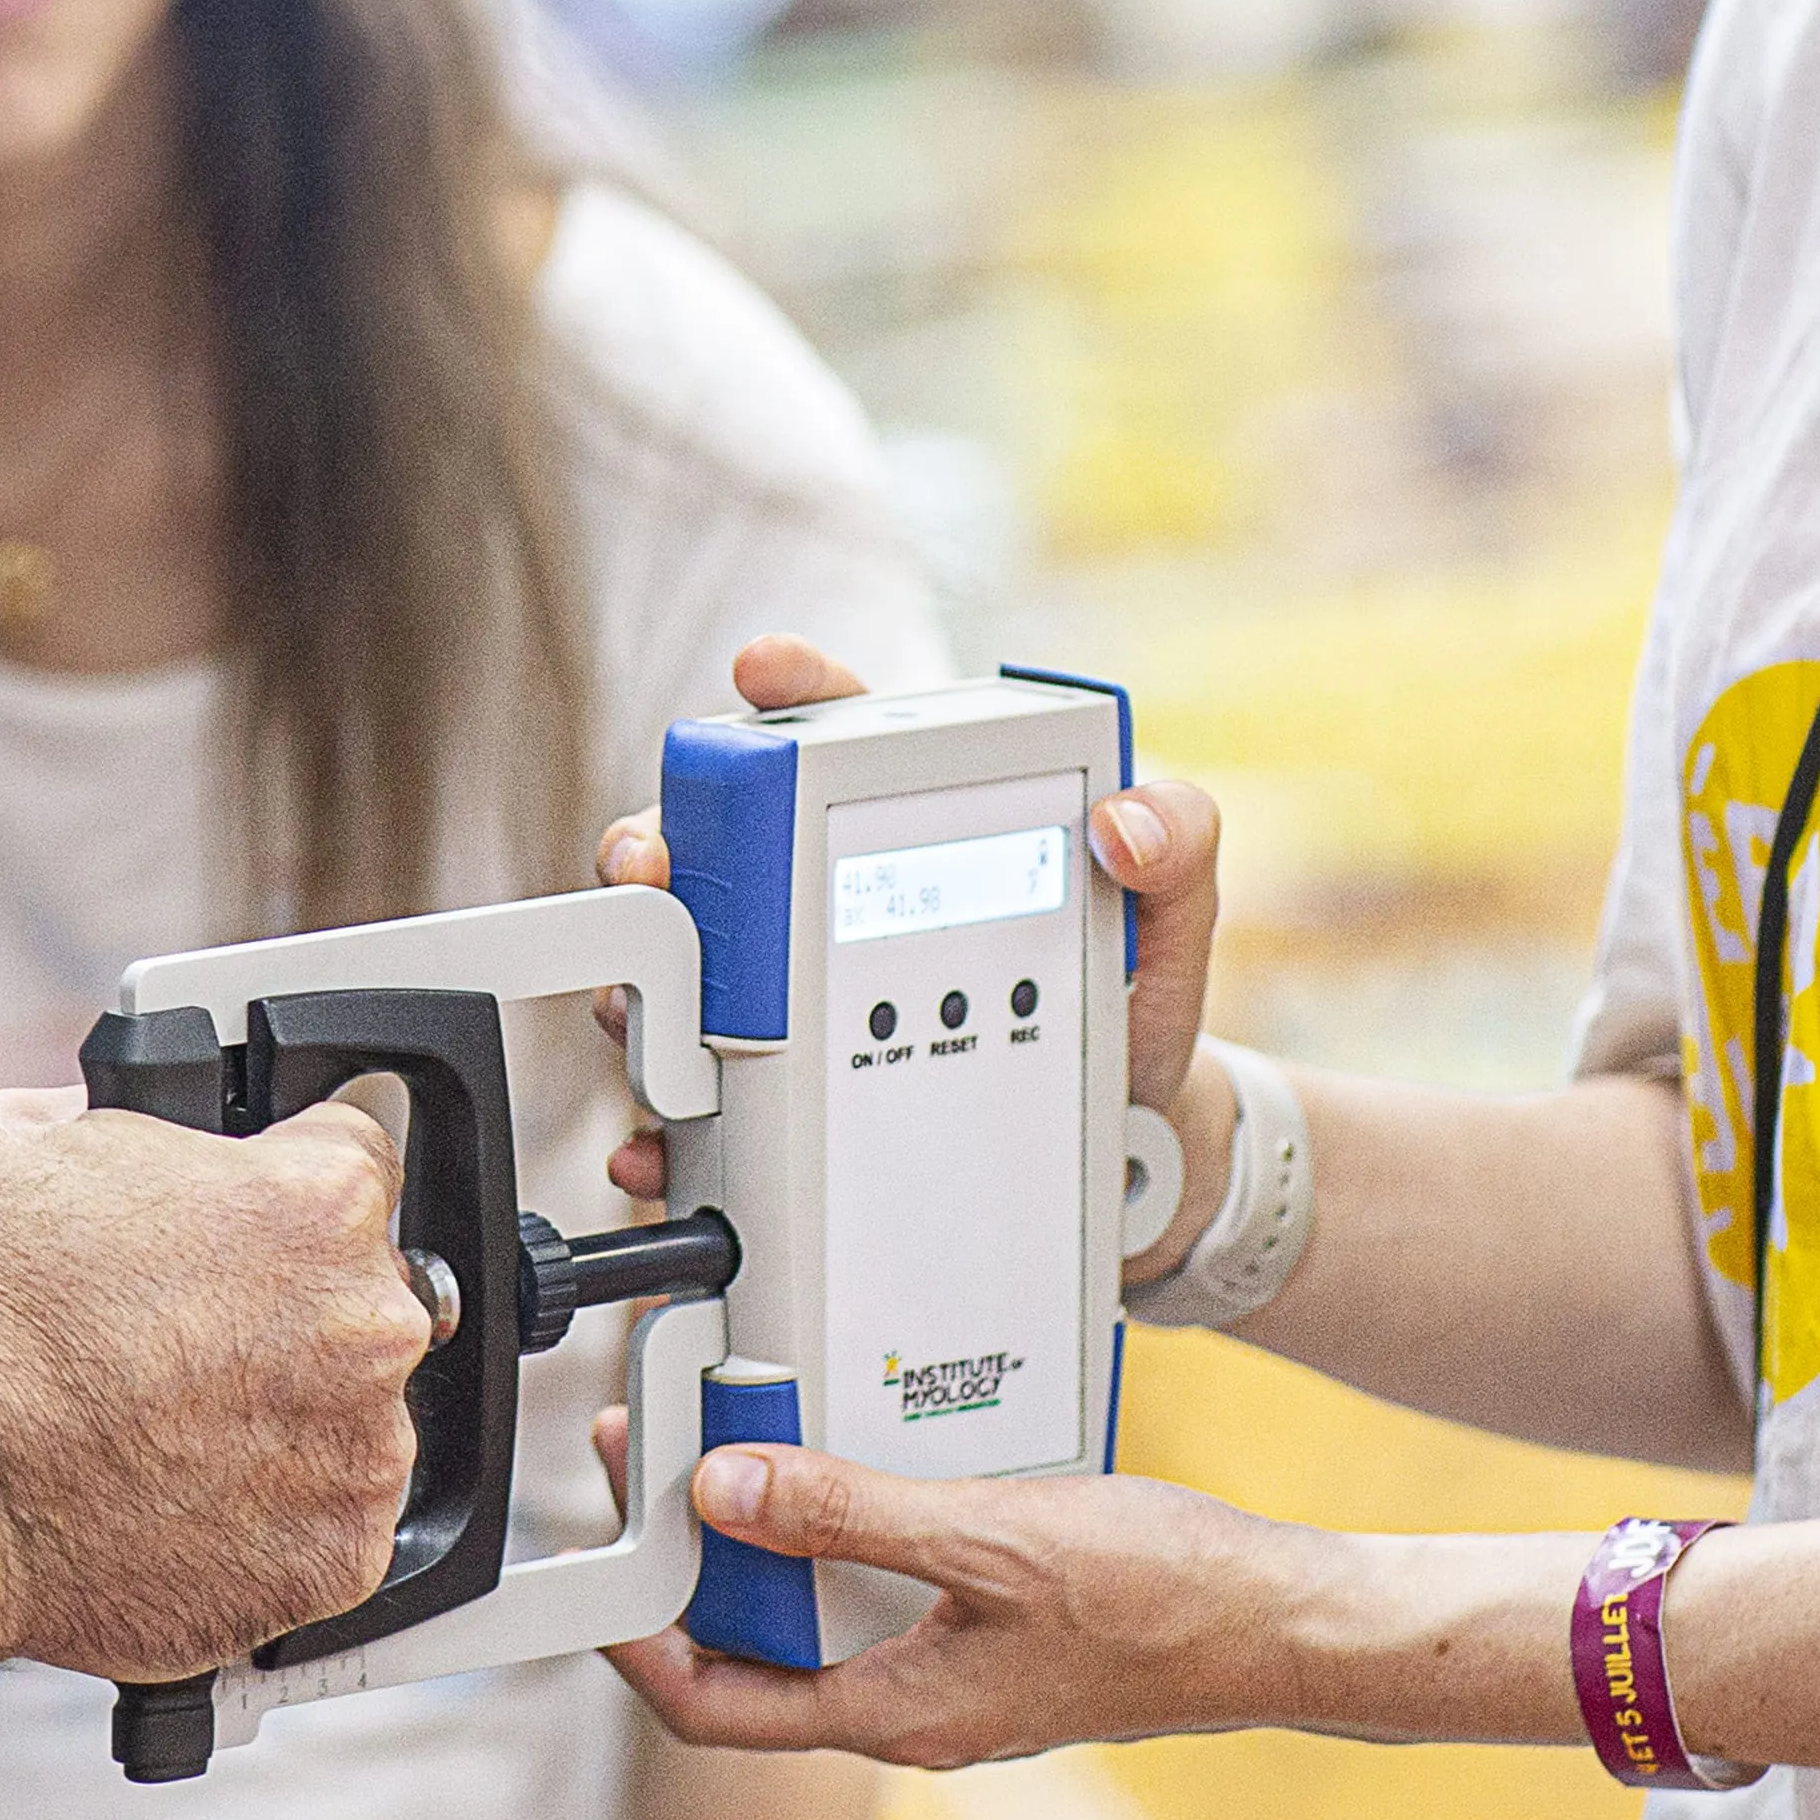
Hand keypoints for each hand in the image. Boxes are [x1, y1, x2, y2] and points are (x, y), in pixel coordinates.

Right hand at [0, 1086, 425, 1684]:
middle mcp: (367, 1323)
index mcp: (319, 1202)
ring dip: (295, 1417)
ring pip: (358, 1416)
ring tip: (185, 1427)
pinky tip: (198, 1498)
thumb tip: (103, 1113)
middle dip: (294, 1310)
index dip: (289, 1185)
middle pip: (366, 1295)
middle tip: (199, 1339)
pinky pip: (336, 1523)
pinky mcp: (342, 1556)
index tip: (252, 1224)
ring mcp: (363, 1449)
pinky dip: (282, 1518)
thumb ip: (102, 1112)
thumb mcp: (16, 1143)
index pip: (358, 1159)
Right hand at [586, 641, 1229, 1226]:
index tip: (761, 671)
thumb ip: (1177, 841)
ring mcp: (795, 999)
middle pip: (714, 846)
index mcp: (912, 825)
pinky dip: (664, 1131)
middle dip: (659, 840)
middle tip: (652, 863)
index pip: (838, 731)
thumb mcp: (1172, 918)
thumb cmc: (1134, 1004)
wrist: (1133, 1148)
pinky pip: (700, 1107)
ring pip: (679, 972)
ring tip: (652, 1016)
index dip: (791, 688)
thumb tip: (1124, 822)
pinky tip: (663, 1148)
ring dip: (642, 989)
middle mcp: (829, 898)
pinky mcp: (783, 1097)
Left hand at [598, 1438, 1348, 1769]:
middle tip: (665, 1460)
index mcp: (896, 1713)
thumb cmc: (1166, 1600)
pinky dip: (853, 1529)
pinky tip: (865, 1458)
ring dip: (776, 1536)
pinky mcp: (998, 1639)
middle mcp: (914, 1710)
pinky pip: (888, 1591)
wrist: (1287, 1622)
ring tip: (748, 1441)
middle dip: (700, 1563)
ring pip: (823, 1617)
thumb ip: (846, 1514)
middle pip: (757, 1653)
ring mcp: (957, 1679)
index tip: (601, 1564)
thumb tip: (724, 1494)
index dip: (637, 1644)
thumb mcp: (988, 1535)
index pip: (713, 1707)